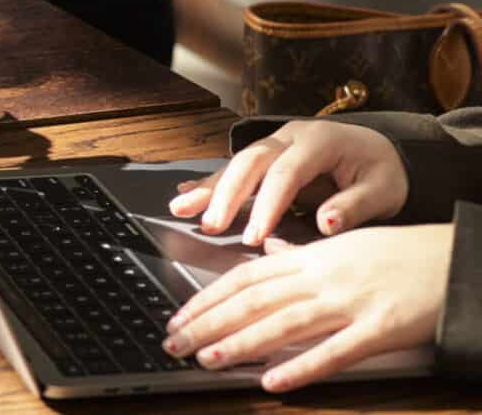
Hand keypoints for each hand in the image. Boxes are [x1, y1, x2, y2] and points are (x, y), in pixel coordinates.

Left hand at [162, 223, 450, 390]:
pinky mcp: (381, 329)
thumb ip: (300, 256)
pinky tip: (273, 381)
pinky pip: (336, 351)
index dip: (208, 298)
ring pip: (285, 322)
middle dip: (209, 322)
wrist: (454, 258)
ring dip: (241, 342)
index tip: (178, 317)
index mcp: (311, 258)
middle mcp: (323, 278)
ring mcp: (351, 302)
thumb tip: (265, 254)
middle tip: (174, 342)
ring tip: (207, 359)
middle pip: (254, 300)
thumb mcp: (343, 246)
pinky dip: (302, 366)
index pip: (245, 277)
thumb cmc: (399, 255)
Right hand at [168, 120, 407, 243]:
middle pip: (251, 161)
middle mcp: (291, 136)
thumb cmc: (384, 174)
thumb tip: (325, 224)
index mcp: (321, 142)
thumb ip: (354, 207)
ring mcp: (276, 142)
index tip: (254, 237)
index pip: (286, 174)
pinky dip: (210, 182)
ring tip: (181, 208)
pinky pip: (235, 168)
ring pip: (236, 162)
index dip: (267, 205)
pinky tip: (185, 194)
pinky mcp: (267, 155)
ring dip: (209, 188)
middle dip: (227, 194)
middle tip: (212, 225)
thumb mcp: (383, 191)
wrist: (384, 151)